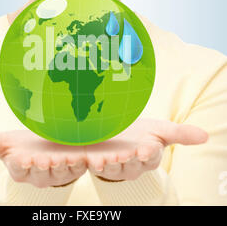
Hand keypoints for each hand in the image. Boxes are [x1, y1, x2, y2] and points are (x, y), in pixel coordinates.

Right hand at [0, 130, 86, 187]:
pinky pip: (77, 167)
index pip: (18, 168)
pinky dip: (79, 163)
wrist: (47, 144)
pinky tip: (79, 157)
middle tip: (41, 160)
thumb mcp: (5, 142)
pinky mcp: (73, 166)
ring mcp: (57, 171)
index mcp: (21, 168)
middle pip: (39, 172)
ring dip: (60, 166)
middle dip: (40, 166)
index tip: (20, 158)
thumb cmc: (24, 146)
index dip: (19, 164)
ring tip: (59, 158)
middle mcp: (39, 173)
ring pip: (59, 171)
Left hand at [85, 118, 207, 180]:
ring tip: (109, 157)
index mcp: (148, 156)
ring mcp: (114, 164)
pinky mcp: (98, 162)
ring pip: (113, 167)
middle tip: (129, 152)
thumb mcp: (160, 130)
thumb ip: (180, 134)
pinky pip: (95, 165)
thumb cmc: (142, 134)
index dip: (149, 153)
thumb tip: (205, 136)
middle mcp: (131, 164)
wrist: (118, 133)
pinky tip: (92, 159)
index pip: (150, 156)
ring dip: (111, 163)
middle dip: (130, 159)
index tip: (147, 148)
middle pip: (131, 163)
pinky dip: (94, 163)